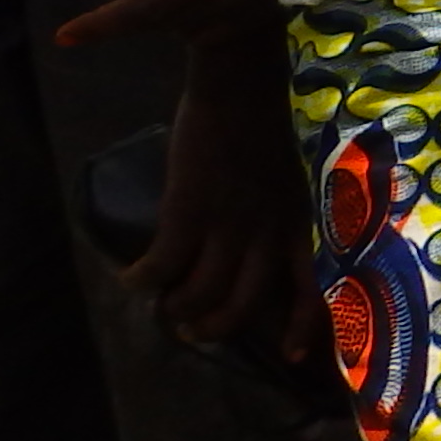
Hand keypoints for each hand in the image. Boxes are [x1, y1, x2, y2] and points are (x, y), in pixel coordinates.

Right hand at [137, 32, 321, 359]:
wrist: (238, 83)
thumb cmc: (258, 126)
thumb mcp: (283, 178)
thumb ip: (273, 215)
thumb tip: (251, 247)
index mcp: (297, 222)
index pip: (312, 287)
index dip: (305, 328)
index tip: (295, 358)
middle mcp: (268, 231)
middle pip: (244, 306)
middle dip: (213, 327)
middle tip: (190, 329)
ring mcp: (229, 223)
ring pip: (200, 295)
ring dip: (174, 308)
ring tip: (160, 301)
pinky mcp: (190, 211)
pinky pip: (162, 267)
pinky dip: (141, 279)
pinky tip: (129, 275)